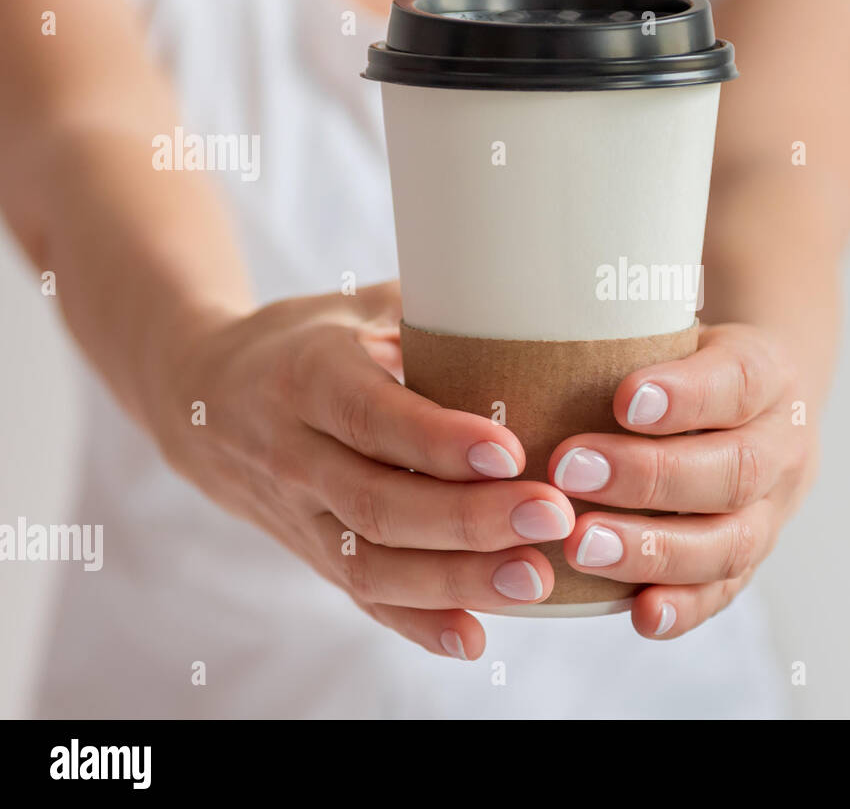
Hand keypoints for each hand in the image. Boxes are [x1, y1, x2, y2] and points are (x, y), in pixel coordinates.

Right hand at [150, 282, 574, 660]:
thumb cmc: (309, 340)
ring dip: (456, 580)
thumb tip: (533, 313)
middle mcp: (292, 452)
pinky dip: (416, 623)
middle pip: (378, 503)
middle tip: (553, 515)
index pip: (372, 417)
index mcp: (307, 377)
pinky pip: (360, 598)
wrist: (201, 398)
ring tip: (535, 578)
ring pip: (370, 564)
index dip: (439, 441)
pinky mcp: (309, 554)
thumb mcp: (356, 306)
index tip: (510, 452)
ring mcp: (297, 514)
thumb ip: (432, 313)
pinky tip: (473, 637)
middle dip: (470, 519)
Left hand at [547, 323, 816, 638]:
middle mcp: (783, 445)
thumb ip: (628, 324)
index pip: (738, 381)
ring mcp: (775, 510)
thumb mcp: (675, 324)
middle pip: (734, 469)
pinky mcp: (751, 558)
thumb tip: (535, 303)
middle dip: (651, 477)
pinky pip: (725, 591)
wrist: (758, 401)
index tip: (621, 398)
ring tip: (581, 546)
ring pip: (733, 541)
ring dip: (655, 549)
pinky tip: (640, 614)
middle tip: (569, 471)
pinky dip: (684, 607)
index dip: (686, 395)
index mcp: (769, 372)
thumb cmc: (689, 358)